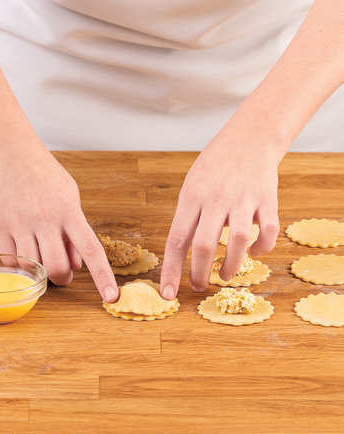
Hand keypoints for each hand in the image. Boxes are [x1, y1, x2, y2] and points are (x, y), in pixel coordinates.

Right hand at [0, 144, 118, 301]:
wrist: (8, 151)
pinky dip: (20, 266)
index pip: (91, 250)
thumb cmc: (44, 173)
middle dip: (62, 279)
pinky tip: (24, 254)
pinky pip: (11, 261)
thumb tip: (77, 264)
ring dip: (40, 274)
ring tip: (41, 260)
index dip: (103, 276)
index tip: (111, 297)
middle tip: (61, 274)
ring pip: (33, 269)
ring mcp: (21, 224)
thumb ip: (75, 231)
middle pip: (57, 268)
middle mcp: (45, 219)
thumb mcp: (70, 195)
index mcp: (69, 211)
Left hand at [160, 123, 282, 298]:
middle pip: (204, 245)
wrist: (249, 137)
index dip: (171, 270)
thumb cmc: (214, 167)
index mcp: (191, 198)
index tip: (167, 294)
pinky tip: (254, 253)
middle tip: (197, 286)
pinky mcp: (267, 199)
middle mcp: (216, 199)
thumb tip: (184, 253)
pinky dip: (263, 248)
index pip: (176, 240)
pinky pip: (268, 230)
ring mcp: (243, 199)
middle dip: (199, 274)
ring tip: (224, 276)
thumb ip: (187, 218)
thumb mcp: (190, 186)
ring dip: (230, 266)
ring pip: (237, 242)